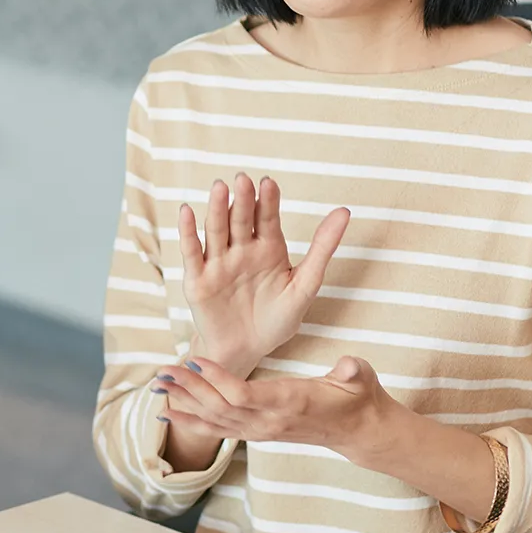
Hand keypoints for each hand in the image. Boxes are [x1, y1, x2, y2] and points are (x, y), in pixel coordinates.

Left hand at [154, 354, 396, 461]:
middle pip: (220, 407)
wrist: (358, 431)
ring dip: (184, 403)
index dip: (217, 379)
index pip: (244, 395)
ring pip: (215, 420)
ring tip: (157, 386)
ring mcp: (261, 430)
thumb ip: (353, 372)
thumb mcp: (361, 379)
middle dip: (189, 389)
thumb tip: (348, 366)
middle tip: (163, 370)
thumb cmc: (357, 397)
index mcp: (290, 403)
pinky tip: (168, 413)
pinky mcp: (257, 433)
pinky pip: (218, 430)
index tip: (195, 360)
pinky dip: (191, 421)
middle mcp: (270, 422)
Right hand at [177, 175, 348, 376]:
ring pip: (216, 231)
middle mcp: (242, 250)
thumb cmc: (277, 320)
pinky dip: (188, 233)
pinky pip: (192, 253)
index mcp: (268, 249)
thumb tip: (344, 211)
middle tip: (243, 180)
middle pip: (240, 220)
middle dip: (242, 200)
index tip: (269, 183)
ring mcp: (218, 263)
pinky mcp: (198, 280)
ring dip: (216, 209)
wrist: (247, 352)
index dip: (267, 201)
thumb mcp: (305, 286)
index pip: (267, 218)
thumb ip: (322, 248)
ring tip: (219, 188)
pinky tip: (186, 213)